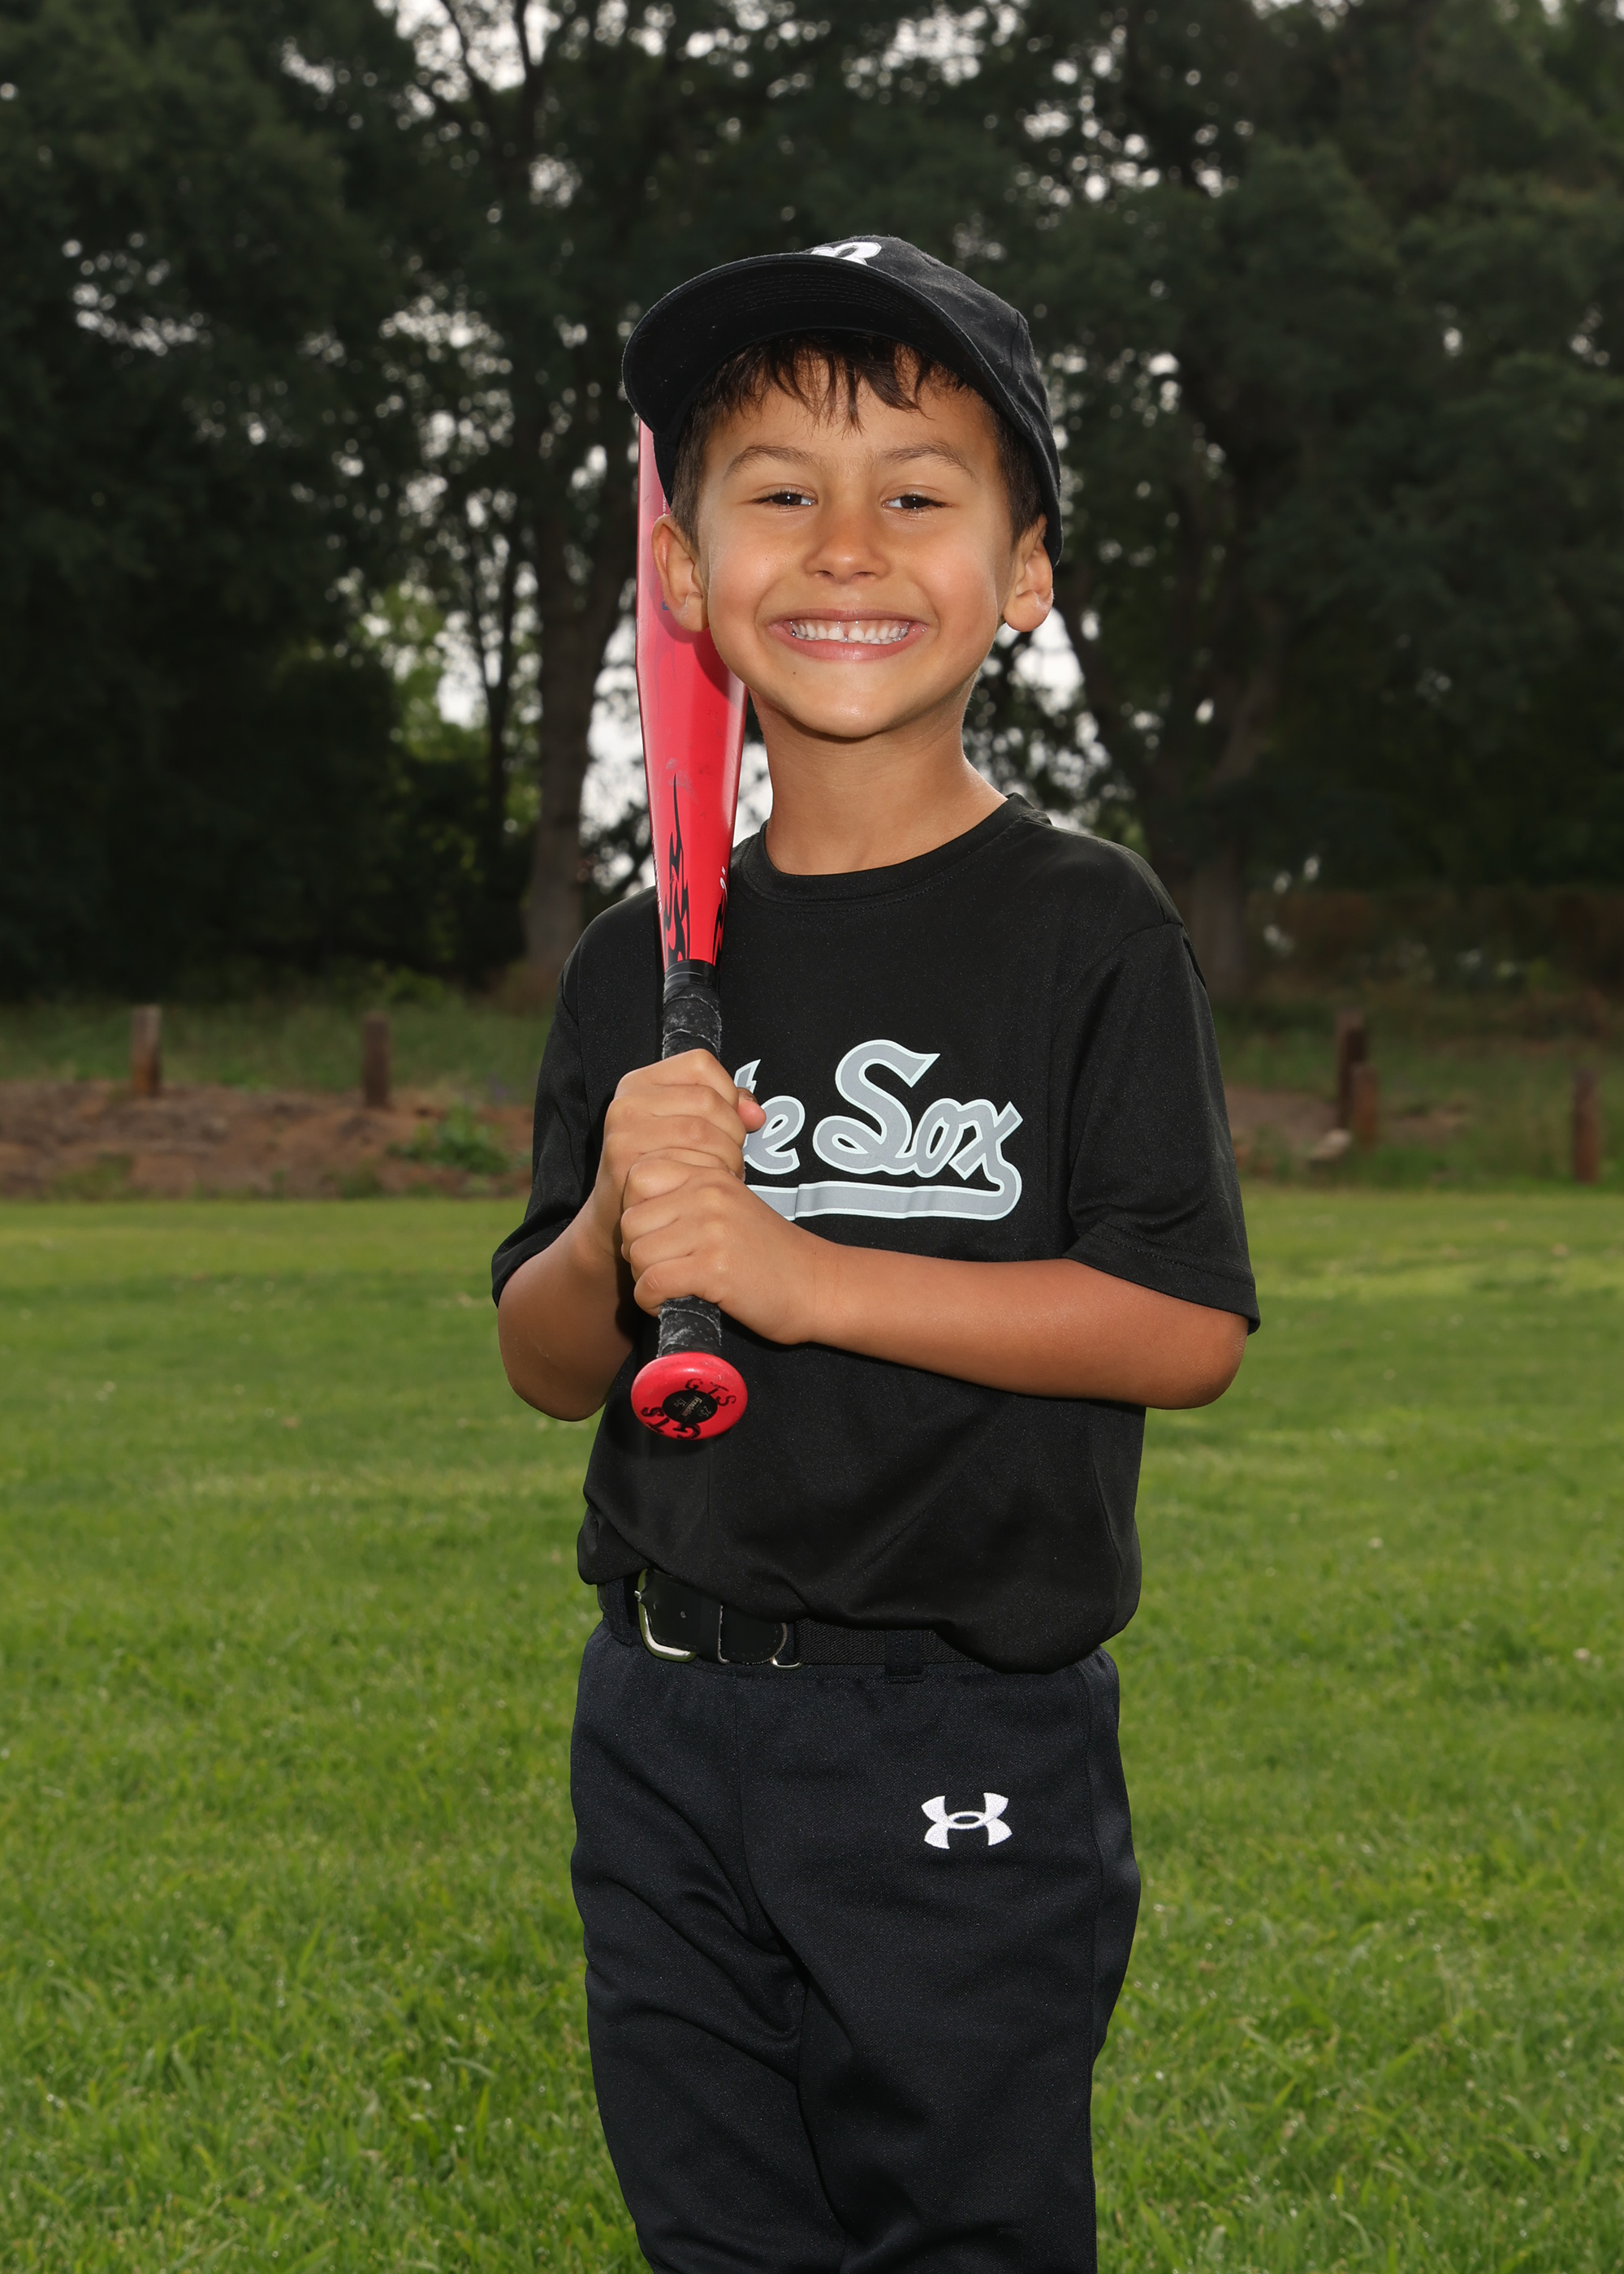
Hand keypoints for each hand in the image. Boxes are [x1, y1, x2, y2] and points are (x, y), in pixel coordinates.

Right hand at [583, 1051, 765, 1261]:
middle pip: (706, 1099)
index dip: (727, 1092)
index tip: (729, 1121)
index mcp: (641, 1082)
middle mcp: (627, 1102)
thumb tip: (755, 1114)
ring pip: (701, 1130)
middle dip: (733, 1131)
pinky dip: (710, 1175)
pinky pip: (688, 1162)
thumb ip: (725, 1109)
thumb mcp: (688, 1127)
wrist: (620, 1216)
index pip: (701, 1064)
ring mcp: (624, 1133)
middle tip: (733, 1157)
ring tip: (724, 1173)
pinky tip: (708, 1186)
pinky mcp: (627, 1165)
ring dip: (727, 1156)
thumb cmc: (663, 1168)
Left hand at [619, 1156, 819, 1344]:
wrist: (817, 1285)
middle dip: (637, 1251)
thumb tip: (633, 1214)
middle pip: (630, 1220)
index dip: (636, 1212)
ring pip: (638, 1253)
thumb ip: (689, 1197)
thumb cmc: (770, 1253)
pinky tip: (670, 1305)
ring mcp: (712, 1229)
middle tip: (661, 1269)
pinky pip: (653, 1283)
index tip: (656, 1237)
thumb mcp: (731, 1206)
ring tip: (668, 1288)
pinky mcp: (714, 1268)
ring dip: (644, 1279)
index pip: (638, 1176)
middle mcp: (708, 1194)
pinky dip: (651, 1302)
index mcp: (710, 1174)